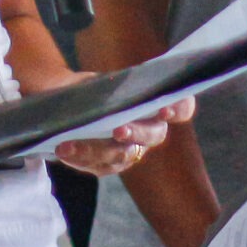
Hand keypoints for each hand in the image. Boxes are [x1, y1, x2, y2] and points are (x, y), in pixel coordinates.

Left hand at [53, 94, 193, 177]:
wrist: (67, 102)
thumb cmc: (93, 88)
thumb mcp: (102, 81)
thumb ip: (114, 86)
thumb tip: (113, 89)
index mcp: (156, 105)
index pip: (182, 108)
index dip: (179, 109)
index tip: (164, 109)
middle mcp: (149, 131)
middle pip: (154, 135)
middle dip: (137, 132)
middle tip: (118, 129)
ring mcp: (131, 151)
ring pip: (122, 155)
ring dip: (96, 150)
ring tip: (70, 144)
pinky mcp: (109, 165)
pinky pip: (98, 165)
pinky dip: (80, 157)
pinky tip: (63, 150)